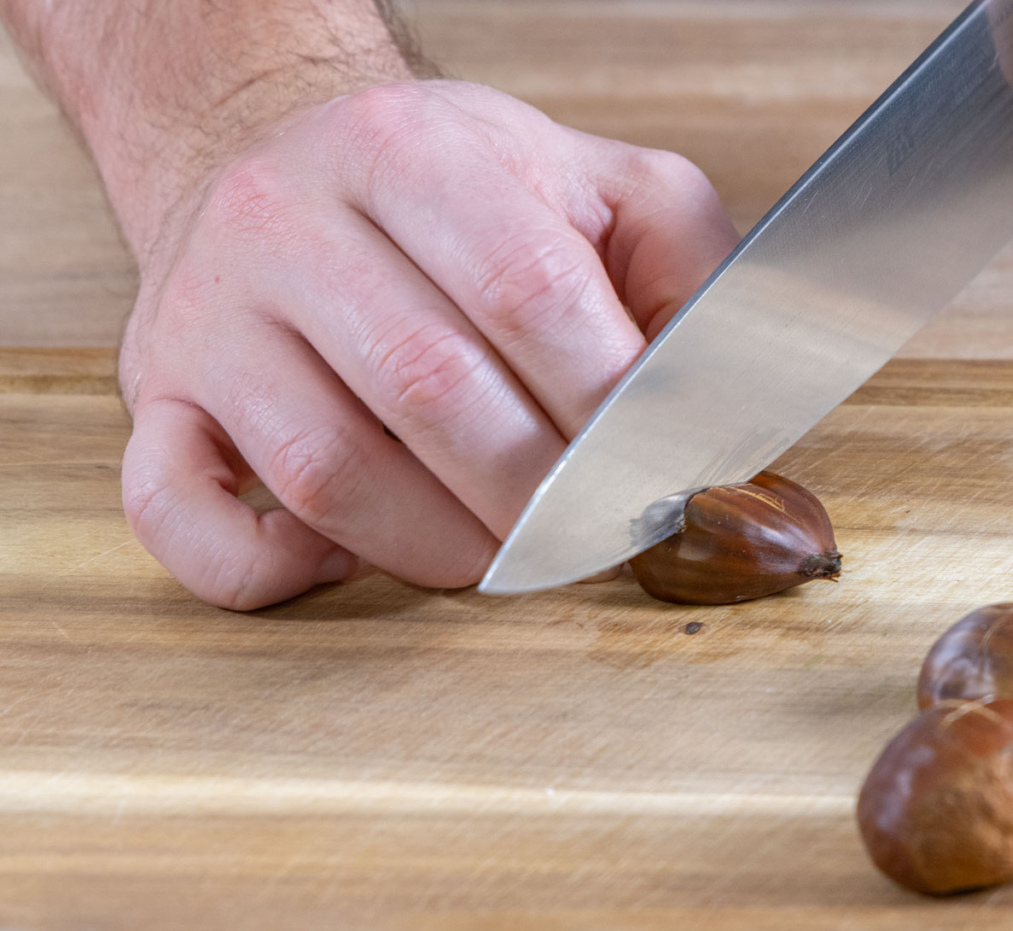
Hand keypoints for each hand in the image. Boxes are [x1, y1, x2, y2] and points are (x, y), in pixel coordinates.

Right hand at [118, 81, 737, 608]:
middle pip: (431, 387)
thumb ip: (681, 267)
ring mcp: (211, 316)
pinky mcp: (157, 396)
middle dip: (540, 494)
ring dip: (437, 545)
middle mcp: (288, 220)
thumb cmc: (453, 193)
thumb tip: (727, 392)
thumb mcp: (588, 182)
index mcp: (410, 151)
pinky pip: (174, 509)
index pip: (525, 287)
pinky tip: (337, 561)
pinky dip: (262, 568)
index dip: (606, 401)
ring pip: (324, 468)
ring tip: (503, 555)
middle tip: (595, 535)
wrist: (280, 161)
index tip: (655, 468)